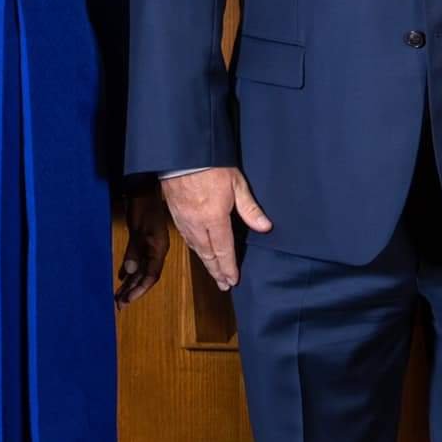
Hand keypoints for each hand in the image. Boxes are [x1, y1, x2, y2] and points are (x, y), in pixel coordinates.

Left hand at [115, 186, 171, 305]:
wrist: (143, 190)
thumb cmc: (143, 208)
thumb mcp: (139, 229)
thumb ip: (135, 250)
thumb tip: (131, 271)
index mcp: (159, 249)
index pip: (152, 275)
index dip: (140, 289)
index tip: (127, 300)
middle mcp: (156, 251)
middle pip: (145, 276)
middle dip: (133, 291)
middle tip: (119, 304)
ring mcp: (149, 246)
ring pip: (140, 270)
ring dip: (130, 283)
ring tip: (118, 296)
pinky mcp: (141, 241)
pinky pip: (136, 261)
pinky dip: (129, 270)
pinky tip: (121, 277)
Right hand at [161, 166, 270, 291]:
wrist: (181, 155)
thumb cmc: (211, 166)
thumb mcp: (236, 183)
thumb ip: (250, 208)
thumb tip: (265, 227)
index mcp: (214, 219)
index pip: (223, 250)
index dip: (228, 267)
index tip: (233, 280)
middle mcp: (197, 224)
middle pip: (208, 254)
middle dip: (217, 271)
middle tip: (224, 285)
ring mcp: (184, 221)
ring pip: (196, 248)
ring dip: (206, 263)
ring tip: (214, 274)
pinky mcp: (175, 215)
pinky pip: (186, 238)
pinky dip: (195, 249)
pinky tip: (199, 252)